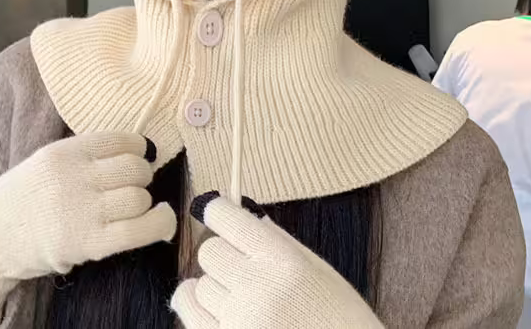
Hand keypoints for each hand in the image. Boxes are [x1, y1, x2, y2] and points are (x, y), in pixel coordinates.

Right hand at [0, 132, 176, 314]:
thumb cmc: (22, 198)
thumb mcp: (47, 160)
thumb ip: (85, 154)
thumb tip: (139, 150)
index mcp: (65, 151)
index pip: (121, 140)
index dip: (139, 149)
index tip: (138, 157)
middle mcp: (75, 177)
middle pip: (135, 168)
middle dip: (142, 175)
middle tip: (133, 185)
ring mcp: (81, 210)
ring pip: (139, 197)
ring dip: (144, 202)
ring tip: (134, 208)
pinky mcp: (87, 243)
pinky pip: (138, 230)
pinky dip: (159, 224)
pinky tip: (162, 220)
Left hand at [171, 194, 382, 328]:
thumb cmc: (341, 321)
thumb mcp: (320, 273)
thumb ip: (279, 242)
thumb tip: (244, 216)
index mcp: (282, 260)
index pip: (226, 217)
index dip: (217, 212)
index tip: (214, 212)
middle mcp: (256, 288)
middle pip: (208, 252)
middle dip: (223, 258)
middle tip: (243, 271)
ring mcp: (238, 322)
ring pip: (198, 286)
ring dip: (216, 290)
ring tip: (244, 304)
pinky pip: (189, 314)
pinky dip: (198, 311)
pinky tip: (219, 314)